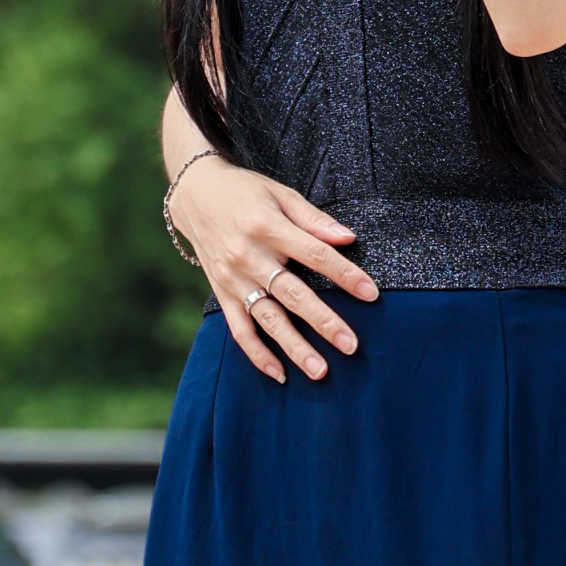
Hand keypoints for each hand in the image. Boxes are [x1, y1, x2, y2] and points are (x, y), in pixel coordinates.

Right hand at [172, 156, 377, 385]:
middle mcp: (249, 256)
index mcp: (268, 226)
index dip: (345, 275)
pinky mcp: (221, 293)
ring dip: (294, 347)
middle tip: (351, 345)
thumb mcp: (280, 194)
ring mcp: (233, 278)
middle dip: (323, 322)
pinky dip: (257, 353)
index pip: (314, 254)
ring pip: (267, 318)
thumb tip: (348, 238)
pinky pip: (239, 329)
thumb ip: (313, 219)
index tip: (370, 293)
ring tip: (320, 370)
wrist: (195, 195)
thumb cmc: (245, 192)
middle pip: (292, 294)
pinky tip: (279, 373)